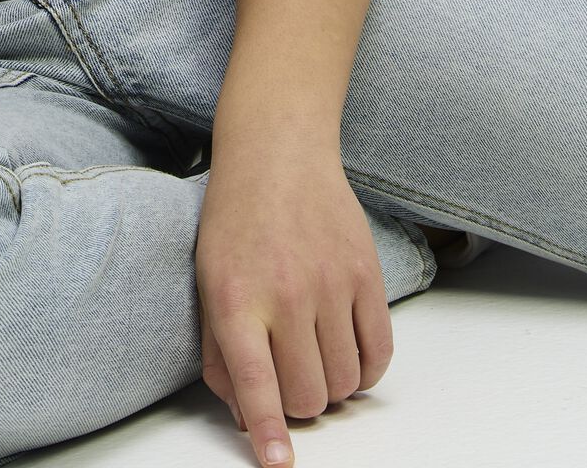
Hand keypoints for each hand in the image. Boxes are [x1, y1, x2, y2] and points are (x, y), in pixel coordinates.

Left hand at [194, 148, 392, 466]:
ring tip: (314, 357)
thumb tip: (246, 413)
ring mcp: (332, 283)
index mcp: (236, 298)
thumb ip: (220, 353)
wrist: (277, 150)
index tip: (279, 464)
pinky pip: (379, 353)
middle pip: (308, 395)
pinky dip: (365, 370)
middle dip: (298, 404)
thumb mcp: (207, 281)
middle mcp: (286, 293)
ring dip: (331, 387)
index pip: (257, 384)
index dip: (270, 433)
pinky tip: (346, 354)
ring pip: (345, 382)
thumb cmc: (236, 217)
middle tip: (288, 377)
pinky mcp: (367, 274)